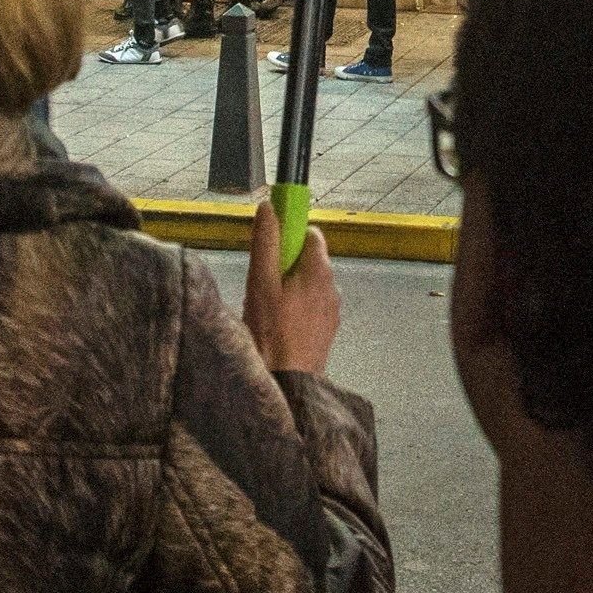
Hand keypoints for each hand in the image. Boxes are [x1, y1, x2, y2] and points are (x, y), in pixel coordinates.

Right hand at [244, 197, 340, 378]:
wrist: (287, 383)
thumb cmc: (272, 335)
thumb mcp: (260, 281)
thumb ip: (266, 242)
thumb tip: (268, 209)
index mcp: (319, 270)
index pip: (309, 233)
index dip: (288, 235)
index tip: (270, 245)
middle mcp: (332, 287)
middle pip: (308, 259)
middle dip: (284, 265)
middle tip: (262, 284)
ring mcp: (331, 310)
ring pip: (308, 285)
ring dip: (289, 289)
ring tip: (267, 309)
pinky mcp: (327, 329)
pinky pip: (311, 307)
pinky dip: (296, 308)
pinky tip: (278, 325)